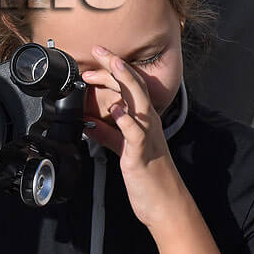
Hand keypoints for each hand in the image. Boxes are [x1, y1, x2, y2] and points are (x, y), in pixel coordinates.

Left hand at [81, 46, 190, 230]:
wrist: (164, 203)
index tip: (97, 56)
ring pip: (138, 101)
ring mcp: (146, 136)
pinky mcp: (141, 153)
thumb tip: (89, 123)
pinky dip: (125, 119)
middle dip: (116, 65)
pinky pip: (135, 133)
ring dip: (124, 82)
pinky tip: (116, 109)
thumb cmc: (147, 175)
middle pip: (134, 86)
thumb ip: (109, 134)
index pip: (129, 86)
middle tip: (99, 50)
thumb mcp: (124, 149)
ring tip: (113, 66)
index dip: (114, 69)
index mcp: (143, 119)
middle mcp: (148, 123)